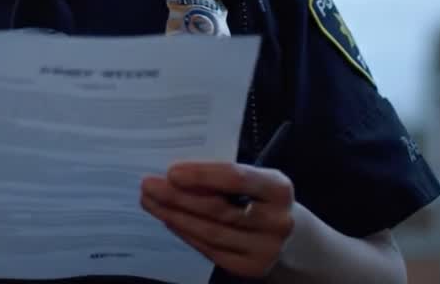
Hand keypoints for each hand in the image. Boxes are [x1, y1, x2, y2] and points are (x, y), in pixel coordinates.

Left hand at [140, 162, 294, 277]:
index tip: (171, 171)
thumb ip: (224, 175)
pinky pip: (209, 249)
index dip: (202, 175)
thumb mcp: (255, 179)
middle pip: (217, 208)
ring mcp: (264, 250)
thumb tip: (175, 172)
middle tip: (149, 185)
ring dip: (174, 215)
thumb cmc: (261, 198)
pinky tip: (169, 219)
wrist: (291, 237)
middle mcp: (276, 222)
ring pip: (209, 232)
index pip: (236, 178)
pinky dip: (186, 233)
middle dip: (178, 196)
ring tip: (151, 201)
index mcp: (279, 189)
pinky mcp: (250, 268)